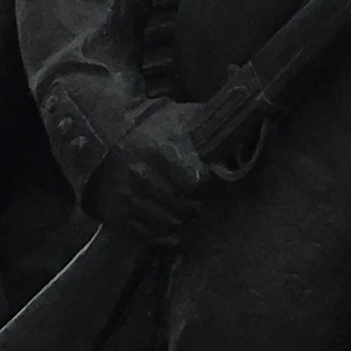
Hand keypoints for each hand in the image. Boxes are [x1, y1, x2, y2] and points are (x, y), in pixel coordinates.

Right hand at [93, 103, 217, 244]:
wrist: (106, 131)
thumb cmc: (154, 125)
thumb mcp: (181, 117)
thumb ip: (209, 126)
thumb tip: (244, 118)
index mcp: (158, 150)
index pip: (196, 181)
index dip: (205, 183)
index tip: (205, 179)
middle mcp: (141, 174)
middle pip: (184, 204)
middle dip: (195, 203)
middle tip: (197, 199)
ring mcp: (126, 196)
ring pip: (168, 222)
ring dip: (180, 218)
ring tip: (183, 209)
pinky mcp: (116, 213)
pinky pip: (148, 234)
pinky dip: (162, 233)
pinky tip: (169, 223)